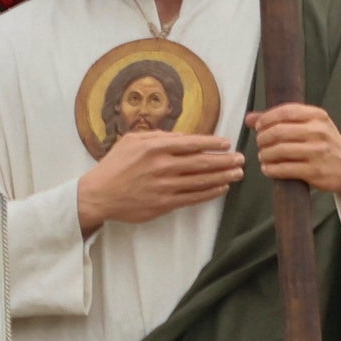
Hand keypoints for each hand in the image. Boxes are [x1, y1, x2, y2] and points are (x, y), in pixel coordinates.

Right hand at [75, 124, 245, 231]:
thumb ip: (158, 136)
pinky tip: (222, 188)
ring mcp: (165, 186)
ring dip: (223, 176)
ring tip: (237, 173)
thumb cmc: (115, 165)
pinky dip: (210, 192)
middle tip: (241, 159)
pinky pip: (194, 197)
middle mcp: (163, 166)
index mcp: (155, 147)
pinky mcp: (165, 204)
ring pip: (201, 180)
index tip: (227, 144)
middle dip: (225, 160)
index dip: (213, 143)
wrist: (99, 194)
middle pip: (202, 162)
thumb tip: (182, 137)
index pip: (192, 143)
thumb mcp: (132, 140)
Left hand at [246, 104, 340, 216]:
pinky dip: (271, 169)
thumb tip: (250, 118)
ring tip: (263, 156)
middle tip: (260, 143)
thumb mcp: (311, 125)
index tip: (259, 126)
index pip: (285, 111)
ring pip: (279, 151)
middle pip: (279, 131)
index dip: (266, 119)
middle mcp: (319, 132)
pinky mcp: (314, 171)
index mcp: (318, 116)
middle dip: (263, 138)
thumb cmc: (325, 144)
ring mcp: (317, 152)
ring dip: (265, 154)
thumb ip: (281, 120)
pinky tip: (268, 168)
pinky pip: (284, 169)